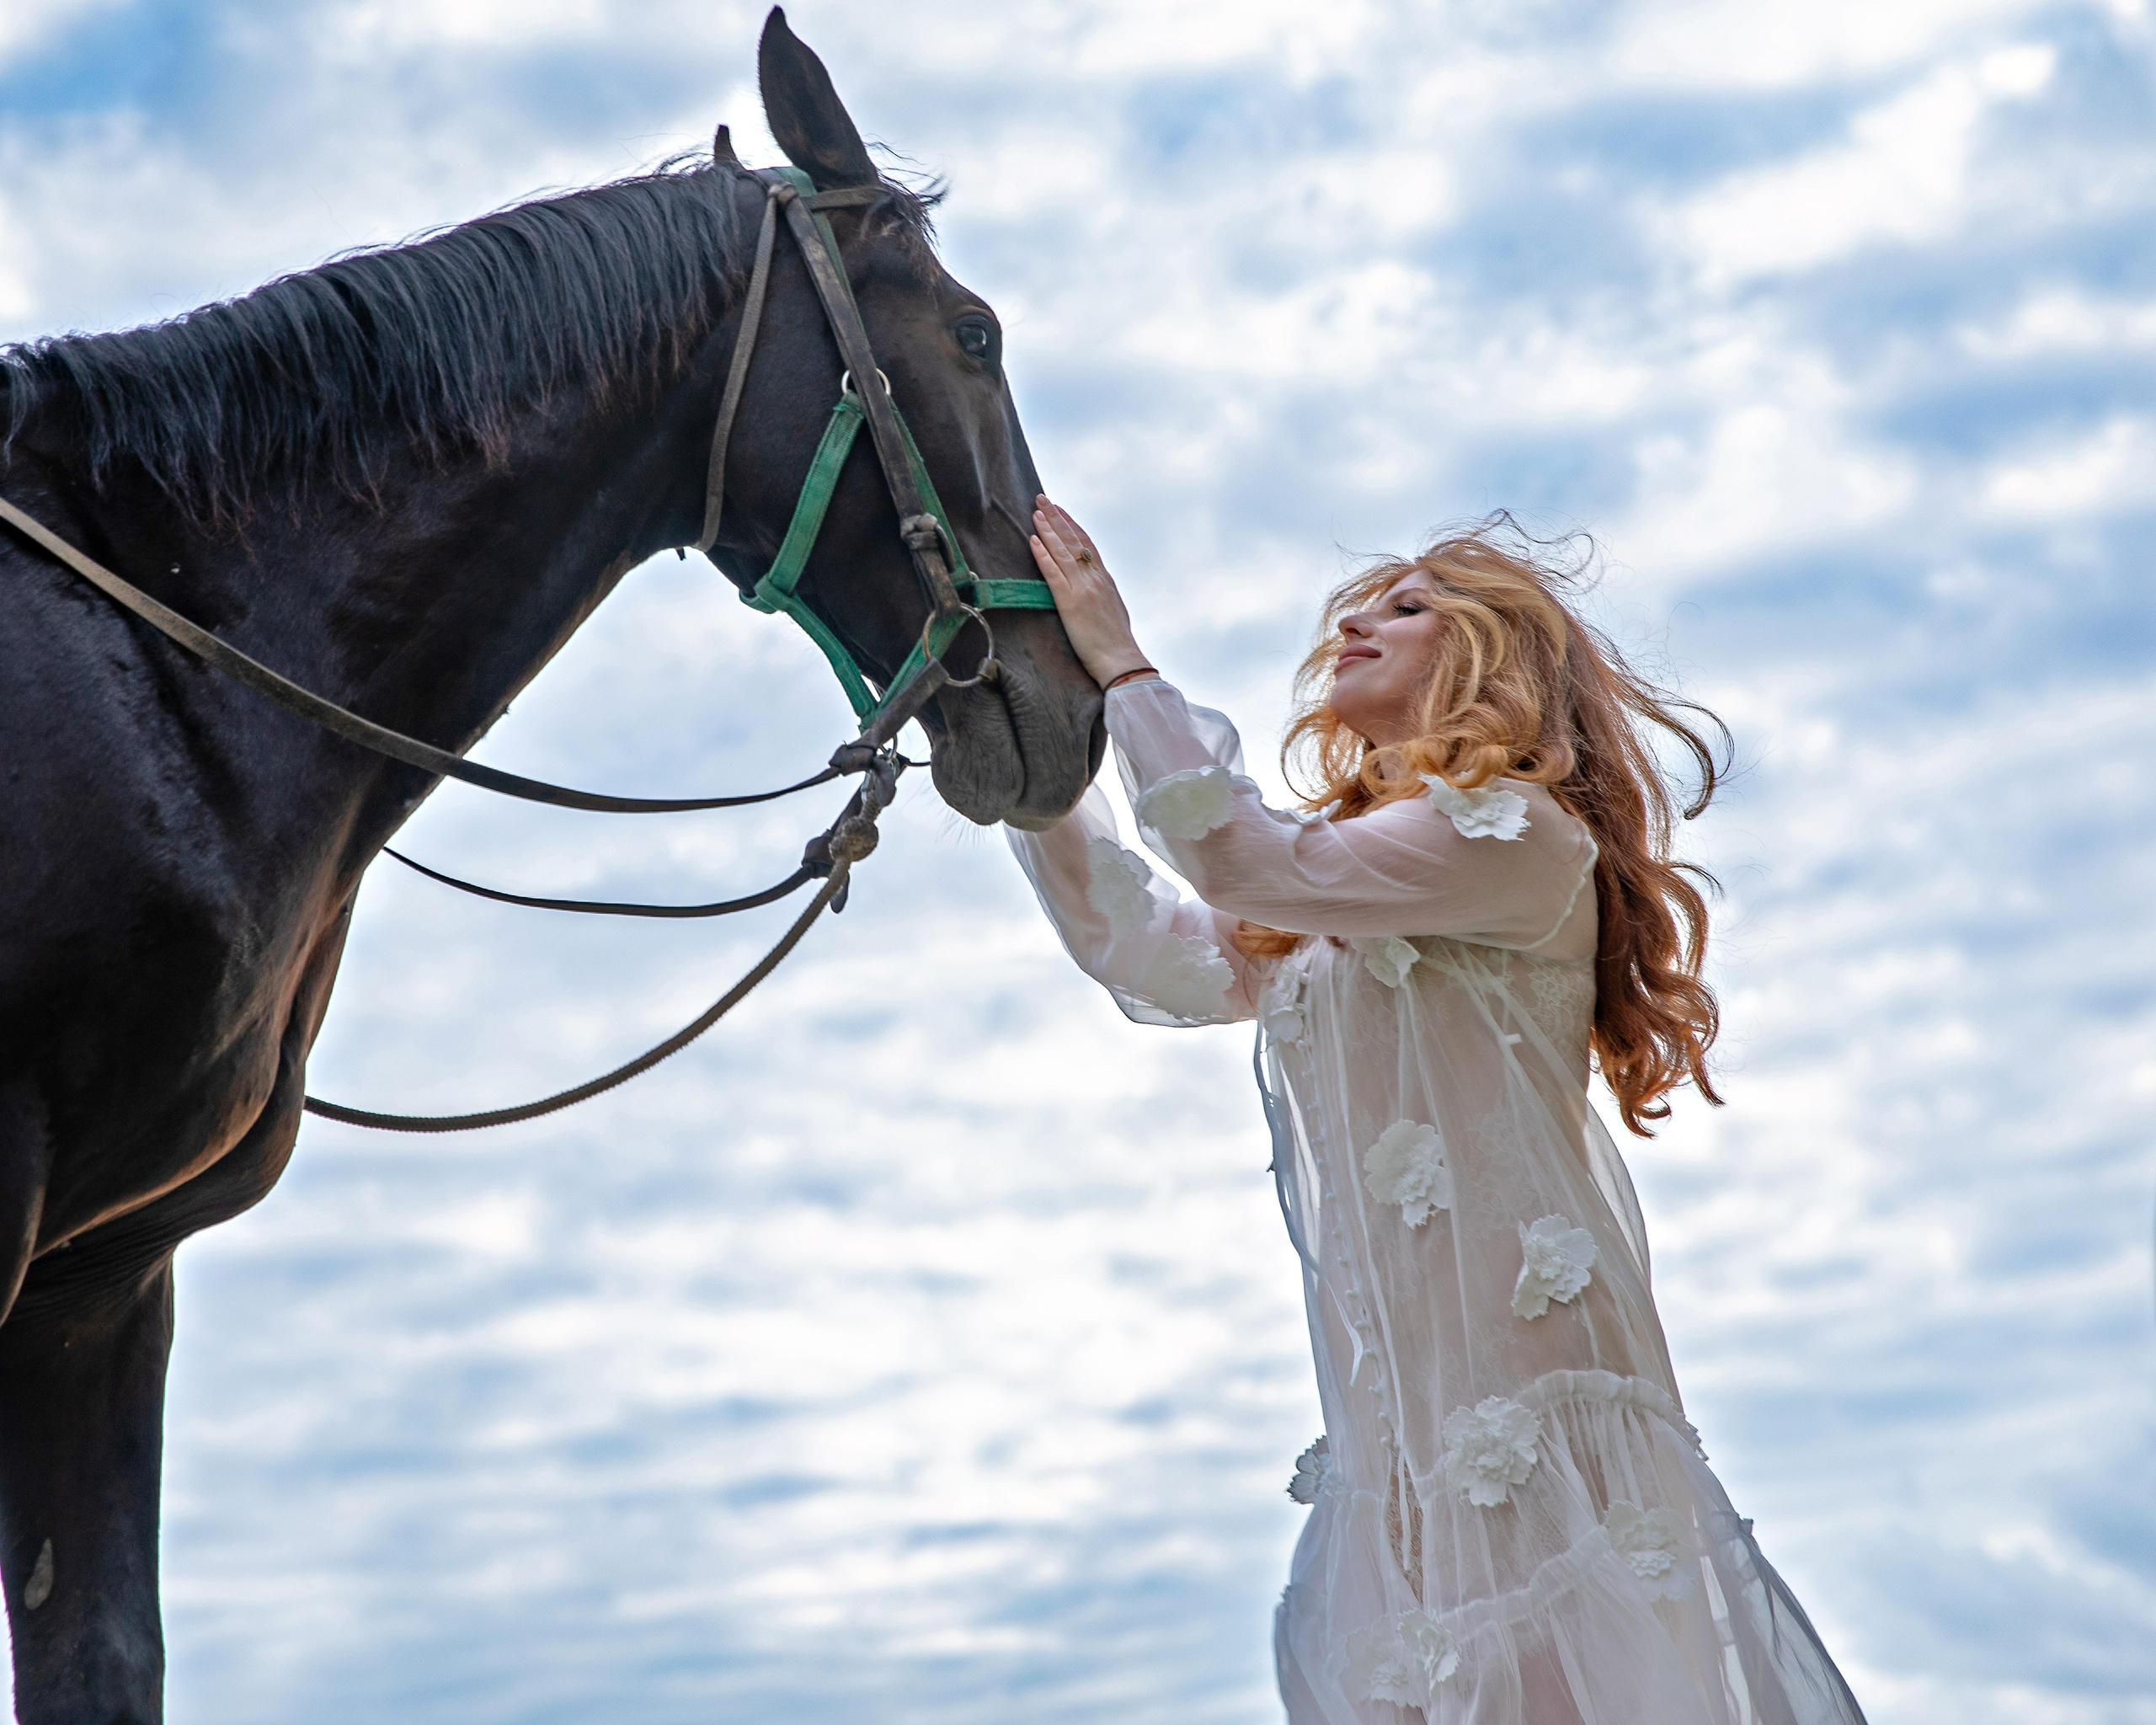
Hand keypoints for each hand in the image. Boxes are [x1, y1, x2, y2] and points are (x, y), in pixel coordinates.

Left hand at [1029, 496, 1154, 689]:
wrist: (1121, 661)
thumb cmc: (1116, 644)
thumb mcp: (1113, 611)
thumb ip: (1103, 596)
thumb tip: (1095, 591)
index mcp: (1106, 580)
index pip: (1088, 545)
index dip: (1072, 526)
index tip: (1061, 511)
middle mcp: (1095, 579)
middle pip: (1074, 541)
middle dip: (1057, 518)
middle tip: (1042, 499)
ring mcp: (1083, 589)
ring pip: (1063, 551)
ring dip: (1047, 530)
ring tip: (1035, 512)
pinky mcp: (1070, 602)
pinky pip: (1053, 572)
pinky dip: (1043, 554)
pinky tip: (1033, 540)